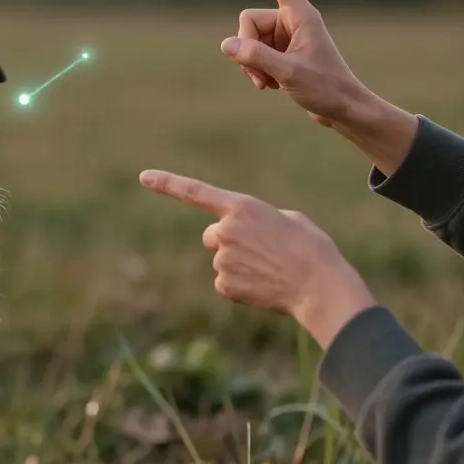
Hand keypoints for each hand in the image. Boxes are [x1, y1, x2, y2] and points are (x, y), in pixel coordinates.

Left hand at [139, 168, 375, 347]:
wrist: (320, 285)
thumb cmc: (312, 248)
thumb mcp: (289, 219)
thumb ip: (258, 219)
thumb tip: (247, 234)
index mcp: (242, 207)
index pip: (196, 192)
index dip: (167, 183)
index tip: (143, 177)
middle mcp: (225, 230)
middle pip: (212, 235)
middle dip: (228, 242)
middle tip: (260, 251)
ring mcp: (222, 259)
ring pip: (221, 261)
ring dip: (240, 264)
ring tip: (270, 269)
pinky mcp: (224, 284)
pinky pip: (225, 283)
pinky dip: (241, 285)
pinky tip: (264, 286)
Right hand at [226, 0, 374, 128]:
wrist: (344, 109)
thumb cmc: (326, 88)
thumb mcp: (287, 73)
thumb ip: (255, 57)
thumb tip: (226, 44)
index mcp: (300, 14)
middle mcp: (291, 20)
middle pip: (248, 21)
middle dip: (246, 50)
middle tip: (261, 77)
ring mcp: (286, 37)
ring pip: (247, 41)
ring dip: (251, 65)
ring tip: (269, 84)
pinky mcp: (282, 53)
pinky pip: (254, 54)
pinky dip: (257, 71)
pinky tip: (272, 86)